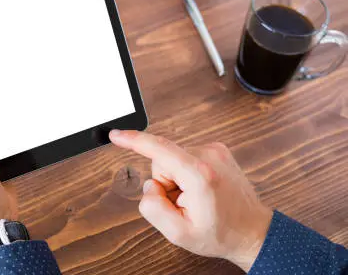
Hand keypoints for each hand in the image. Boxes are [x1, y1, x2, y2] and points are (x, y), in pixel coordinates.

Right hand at [109, 130, 272, 271]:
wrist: (252, 231)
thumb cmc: (221, 233)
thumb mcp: (179, 234)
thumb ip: (153, 209)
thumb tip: (149, 187)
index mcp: (200, 175)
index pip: (159, 150)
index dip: (134, 141)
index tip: (116, 135)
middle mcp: (209, 156)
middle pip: (162, 161)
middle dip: (165, 183)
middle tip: (184, 204)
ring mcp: (215, 150)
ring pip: (172, 160)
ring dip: (176, 180)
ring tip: (195, 199)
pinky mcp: (217, 150)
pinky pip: (184, 158)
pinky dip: (186, 174)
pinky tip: (200, 190)